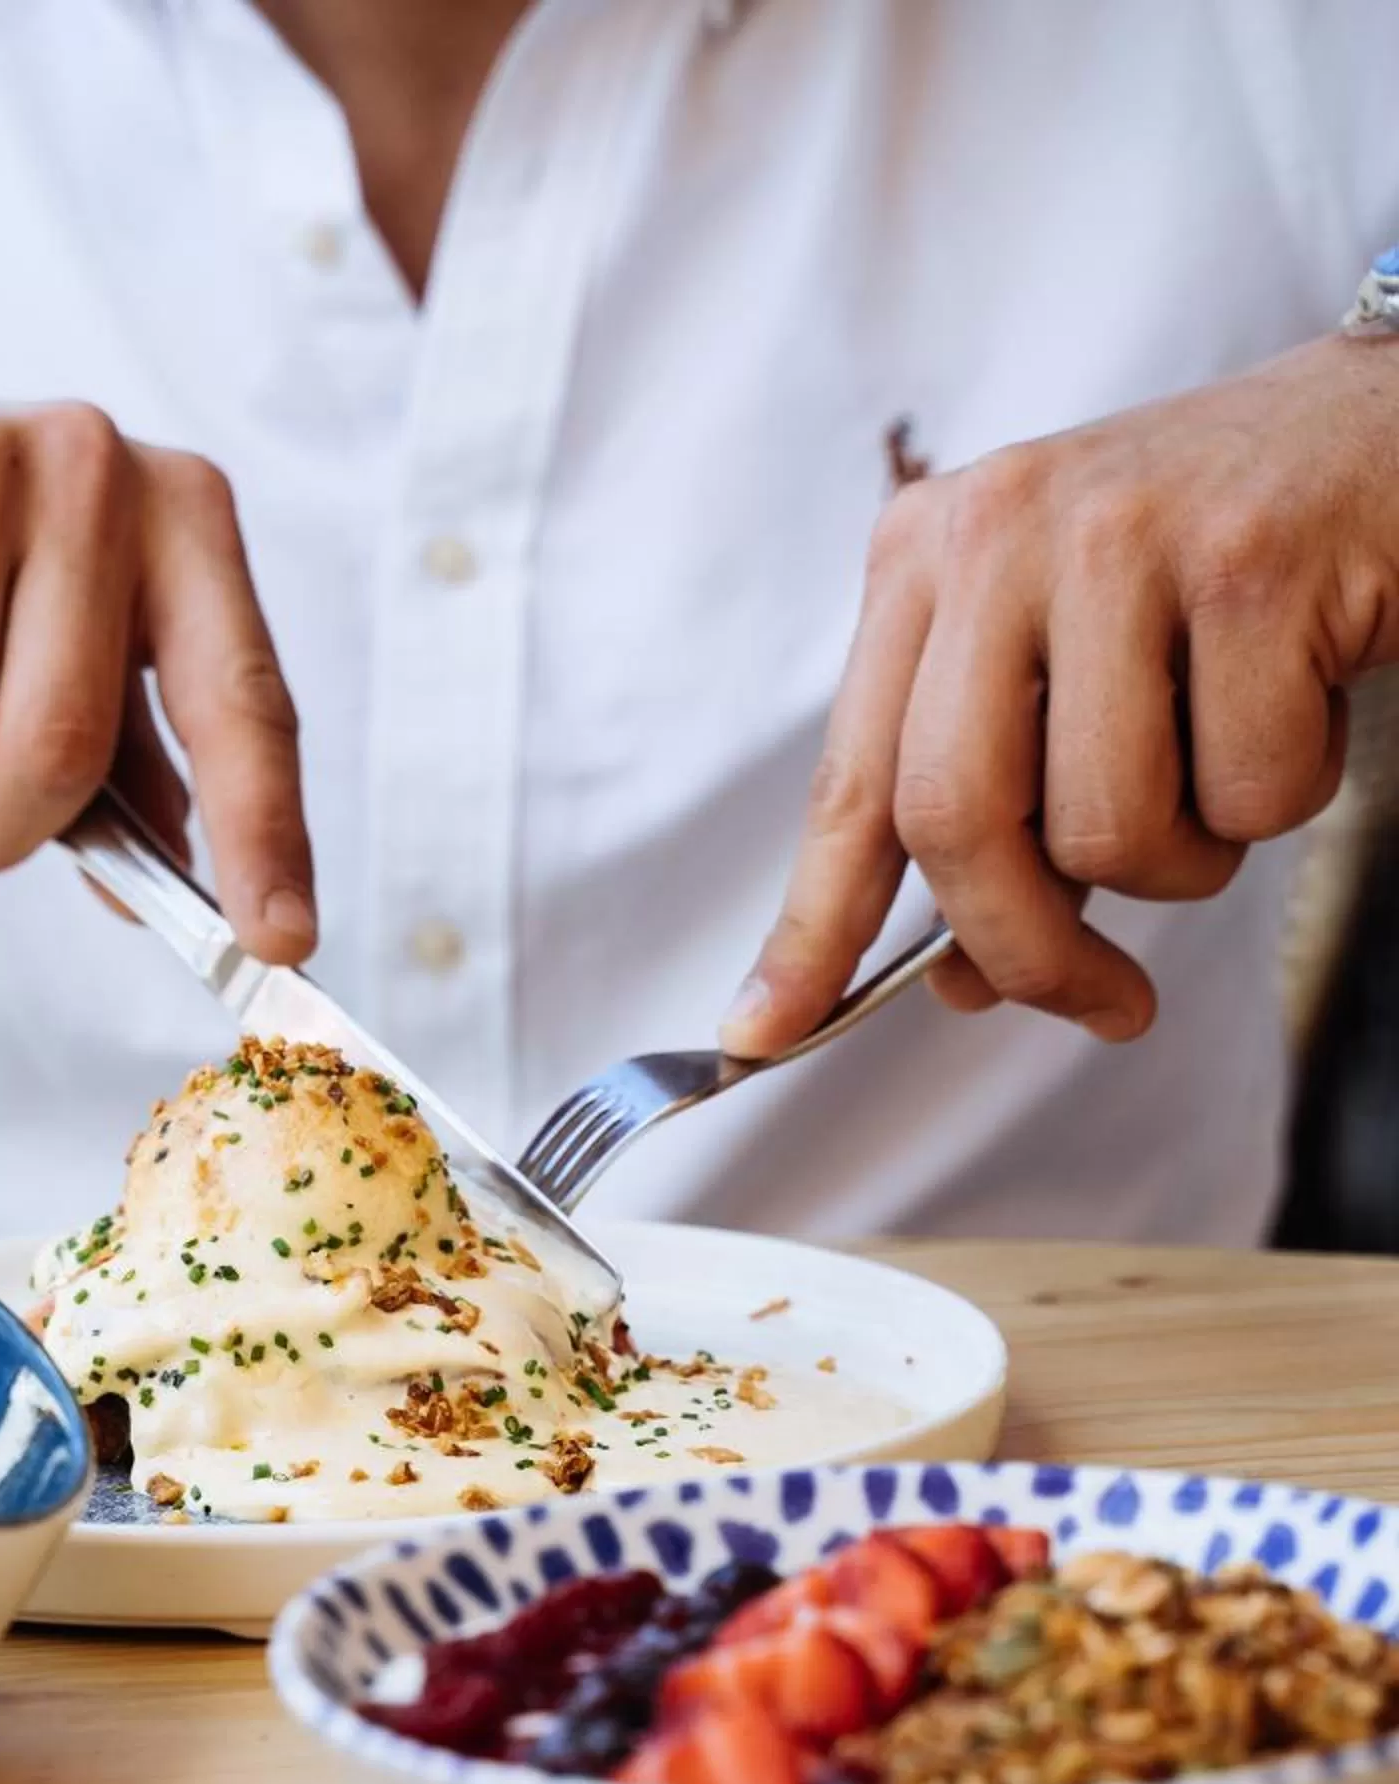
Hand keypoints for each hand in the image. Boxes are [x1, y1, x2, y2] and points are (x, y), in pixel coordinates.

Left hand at [729, 337, 1398, 1053]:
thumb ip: (1006, 816)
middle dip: (1028, 947)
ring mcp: (1121, 533)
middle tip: (1106, 1001)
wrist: (1389, 433)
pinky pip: (1247, 788)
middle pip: (954, 820)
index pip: (851, 782)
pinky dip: (1291, 790)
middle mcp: (1000, 528)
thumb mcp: (1074, 677)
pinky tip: (1308, 695)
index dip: (812, 926)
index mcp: (929, 557)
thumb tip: (954, 980)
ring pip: (1108, 825)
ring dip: (1188, 859)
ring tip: (1231, 765)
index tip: (765, 1032)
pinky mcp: (1251, 559)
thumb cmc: (1222, 577)